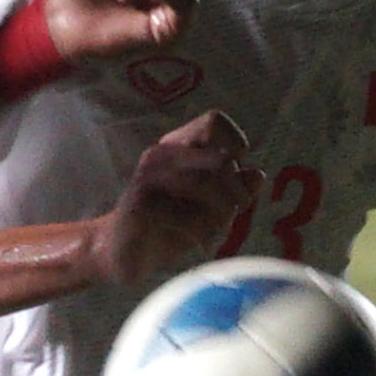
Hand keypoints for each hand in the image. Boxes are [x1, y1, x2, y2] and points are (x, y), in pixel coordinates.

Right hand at [84, 112, 260, 289]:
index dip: (236, 145)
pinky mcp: (140, 204)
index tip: (234, 176)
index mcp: (177, 147)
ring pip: (207, 185)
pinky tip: (198, 244)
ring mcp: (149, 177)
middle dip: (235, 195)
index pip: (214, 121)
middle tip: (229, 218)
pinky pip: (187, 214)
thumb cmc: (168, 228)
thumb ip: (232, 189)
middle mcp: (162, 154)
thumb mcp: (208, 209)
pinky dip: (201, 233)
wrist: (118, 254)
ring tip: (213, 236)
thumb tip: (257, 174)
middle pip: (221, 161)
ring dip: (220, 218)